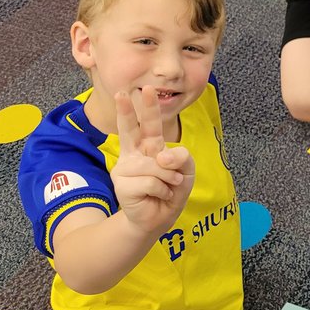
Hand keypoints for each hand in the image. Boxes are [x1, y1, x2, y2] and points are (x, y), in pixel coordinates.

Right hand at [110, 87, 194, 236]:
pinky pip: (153, 181)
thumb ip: (182, 157)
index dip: (146, 108)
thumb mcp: (186, 171)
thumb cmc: (170, 192)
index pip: (148, 125)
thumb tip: (162, 155)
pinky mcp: (122, 183)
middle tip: (124, 92)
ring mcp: (125, 168)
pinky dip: (162, 190)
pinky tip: (157, 196)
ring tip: (166, 188)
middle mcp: (134, 154)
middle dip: (130, 110)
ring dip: (169, 179)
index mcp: (149, 147)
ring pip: (156, 165)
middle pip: (132, 129)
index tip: (142, 89)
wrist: (157, 220)